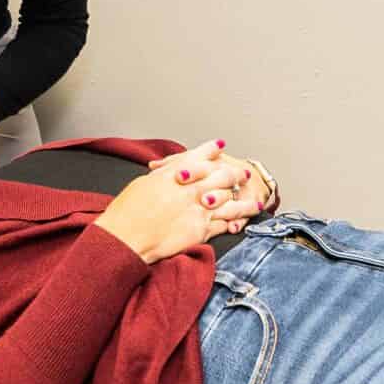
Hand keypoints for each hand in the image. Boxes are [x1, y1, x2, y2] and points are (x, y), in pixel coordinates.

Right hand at [98, 140, 262, 263]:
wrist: (127, 236)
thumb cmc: (128, 211)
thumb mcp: (145, 183)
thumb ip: (164, 175)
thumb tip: (170, 172)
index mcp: (177, 171)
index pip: (201, 155)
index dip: (212, 151)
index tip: (220, 147)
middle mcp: (192, 187)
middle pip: (224, 175)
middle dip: (236, 174)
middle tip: (245, 174)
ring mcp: (200, 208)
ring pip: (231, 201)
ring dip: (245, 201)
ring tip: (256, 202)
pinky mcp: (202, 230)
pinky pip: (224, 224)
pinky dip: (235, 223)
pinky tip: (241, 223)